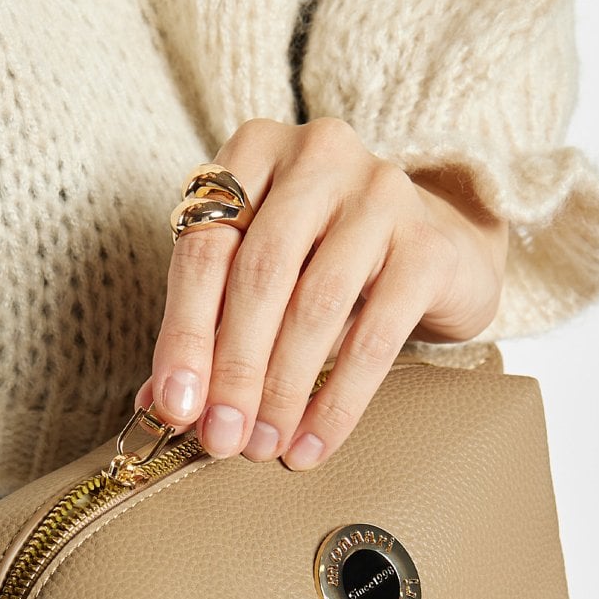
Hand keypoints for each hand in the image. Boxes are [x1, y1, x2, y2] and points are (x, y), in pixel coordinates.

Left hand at [133, 117, 507, 468]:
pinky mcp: (427, 245)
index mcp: (254, 152)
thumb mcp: (261, 284)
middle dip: (234, 370)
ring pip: (315, 306)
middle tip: (222, 438)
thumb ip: (207, 331)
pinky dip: (337, 402)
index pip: (204, 249)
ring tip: (264, 445)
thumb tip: (160, 405)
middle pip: (259, 275)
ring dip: (282, 391)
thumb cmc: (327, 267)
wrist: (439, 253)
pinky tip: (313, 444)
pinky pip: (374, 336)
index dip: (183, 335)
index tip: (176, 407)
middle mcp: (317, 156)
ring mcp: (380, 192)